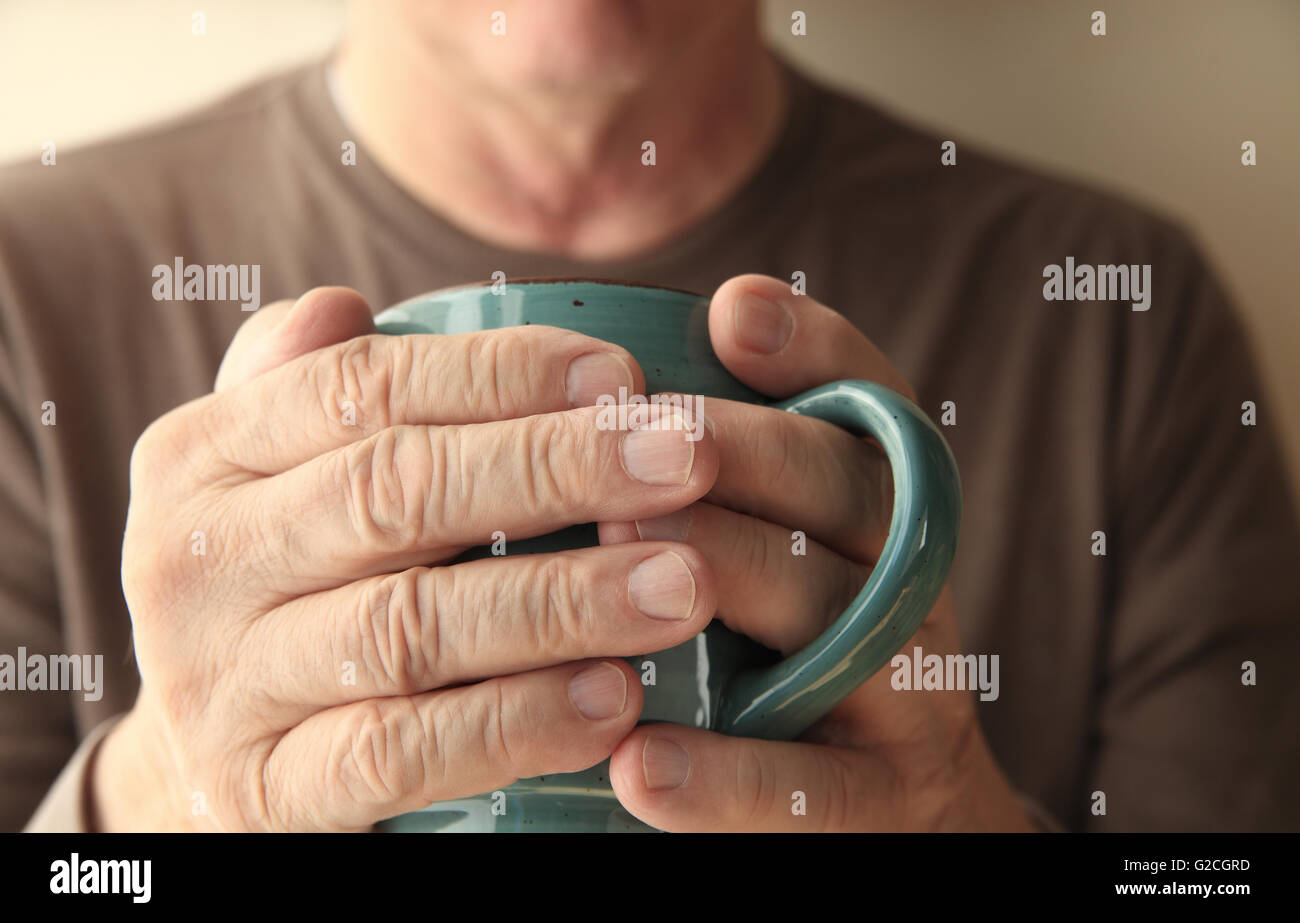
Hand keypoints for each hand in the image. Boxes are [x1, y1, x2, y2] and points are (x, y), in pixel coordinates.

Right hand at [94, 287, 720, 830]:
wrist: (217, 758)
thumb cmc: (286, 587)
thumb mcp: (271, 480)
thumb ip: (311, 392)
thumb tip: (348, 305)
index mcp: (201, 457)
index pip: (359, 387)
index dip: (500, 374)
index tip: (626, 378)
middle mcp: (193, 563)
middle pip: (392, 492)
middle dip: (556, 468)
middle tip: (687, 459)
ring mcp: (221, 686)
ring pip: (408, 625)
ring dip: (562, 600)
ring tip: (681, 584)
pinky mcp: (267, 792)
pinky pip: (401, 754)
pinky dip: (515, 723)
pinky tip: (613, 700)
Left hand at [602, 275, 1036, 831]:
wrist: (900, 816)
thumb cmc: (799, 662)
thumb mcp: (786, 557)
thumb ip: (731, 484)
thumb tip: (610, 397)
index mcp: (882, 511)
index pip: (871, 408)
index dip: (814, 351)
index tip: (732, 311)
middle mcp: (908, 585)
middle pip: (844, 492)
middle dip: (739, 453)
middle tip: (627, 431)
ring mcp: (908, 699)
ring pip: (834, 620)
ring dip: (731, 574)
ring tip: (624, 544)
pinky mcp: (884, 805)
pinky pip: (814, 790)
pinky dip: (728, 775)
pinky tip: (637, 763)